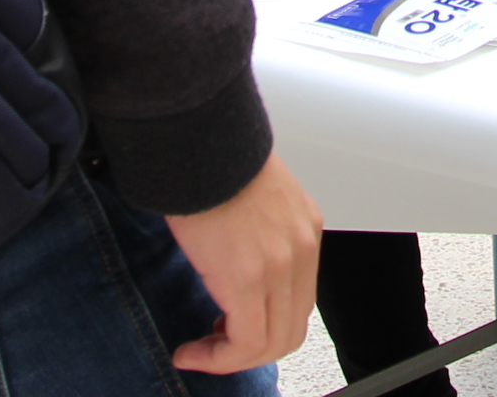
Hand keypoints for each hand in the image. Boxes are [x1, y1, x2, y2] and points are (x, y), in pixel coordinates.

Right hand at [164, 153, 322, 372]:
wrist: (198, 139)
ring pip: (271, 343)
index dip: (266, 328)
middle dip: (250, 351)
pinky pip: (246, 341)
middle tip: (217, 349)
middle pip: (290, 330)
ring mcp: (280, 265)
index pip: (298, 302)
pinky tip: (192, 351)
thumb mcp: (252, 200)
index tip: (231, 330)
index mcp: (304, 229)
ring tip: (202, 351)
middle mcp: (300, 249)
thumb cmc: (215, 160)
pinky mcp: (248, 277)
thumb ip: (256, 238)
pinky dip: (219, 358)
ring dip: (233, 358)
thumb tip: (232, 270)